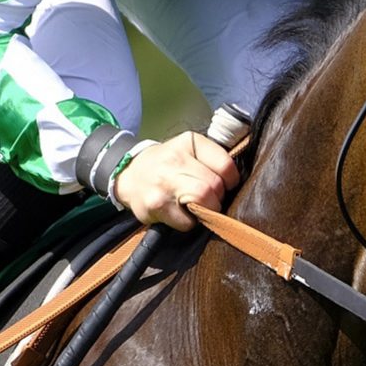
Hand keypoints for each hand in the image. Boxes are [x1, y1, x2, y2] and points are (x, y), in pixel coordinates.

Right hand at [112, 131, 240, 230]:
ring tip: (196, 206)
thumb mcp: (188, 148)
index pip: (225, 165)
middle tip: (209, 199)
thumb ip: (212, 158)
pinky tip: (180, 212)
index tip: (225, 185)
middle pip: (214, 187)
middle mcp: (175, 160)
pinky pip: (187, 222)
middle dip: (217, 198)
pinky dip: (189, 222)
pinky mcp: (155, 206)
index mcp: (189, 142)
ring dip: (205, 211)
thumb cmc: (166, 163)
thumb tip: (236, 181)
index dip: (231, 181)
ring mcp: (164, 184)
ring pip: (203, 204)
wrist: (129, 175)